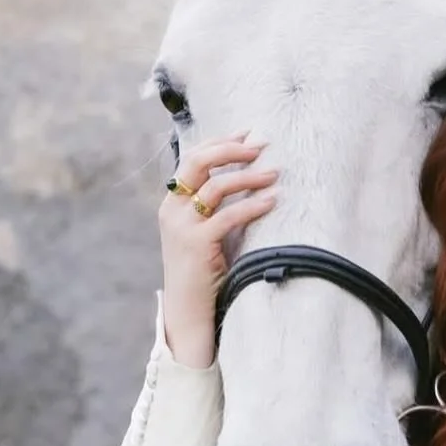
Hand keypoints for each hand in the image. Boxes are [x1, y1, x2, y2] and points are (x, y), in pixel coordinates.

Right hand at [158, 134, 276, 367]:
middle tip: (260, 146)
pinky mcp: (197, 244)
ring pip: (216, 186)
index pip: (192, 158)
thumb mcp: (204, 232)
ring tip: (274, 174)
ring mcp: (182, 226)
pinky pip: (229, 215)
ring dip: (248, 176)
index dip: (220, 143)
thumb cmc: (203, 272)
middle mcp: (172, 209)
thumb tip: (246, 179)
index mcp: (172, 202)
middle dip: (231, 149)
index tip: (247, 135)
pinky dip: (253, 205)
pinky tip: (272, 201)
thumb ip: (215, 207)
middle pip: (198, 162)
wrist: (188, 310)